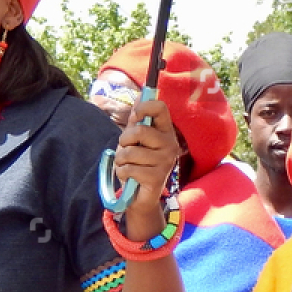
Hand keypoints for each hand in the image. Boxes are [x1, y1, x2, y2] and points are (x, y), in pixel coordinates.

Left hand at [114, 97, 179, 230]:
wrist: (142, 196)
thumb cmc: (139, 163)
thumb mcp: (136, 140)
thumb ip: (137, 120)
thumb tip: (140, 95)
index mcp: (166, 132)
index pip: (161, 108)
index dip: (144, 107)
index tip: (135, 115)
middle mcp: (170, 145)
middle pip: (140, 131)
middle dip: (124, 139)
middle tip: (126, 148)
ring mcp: (165, 162)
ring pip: (131, 152)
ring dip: (121, 159)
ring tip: (126, 165)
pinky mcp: (156, 178)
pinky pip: (129, 169)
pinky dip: (122, 173)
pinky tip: (129, 176)